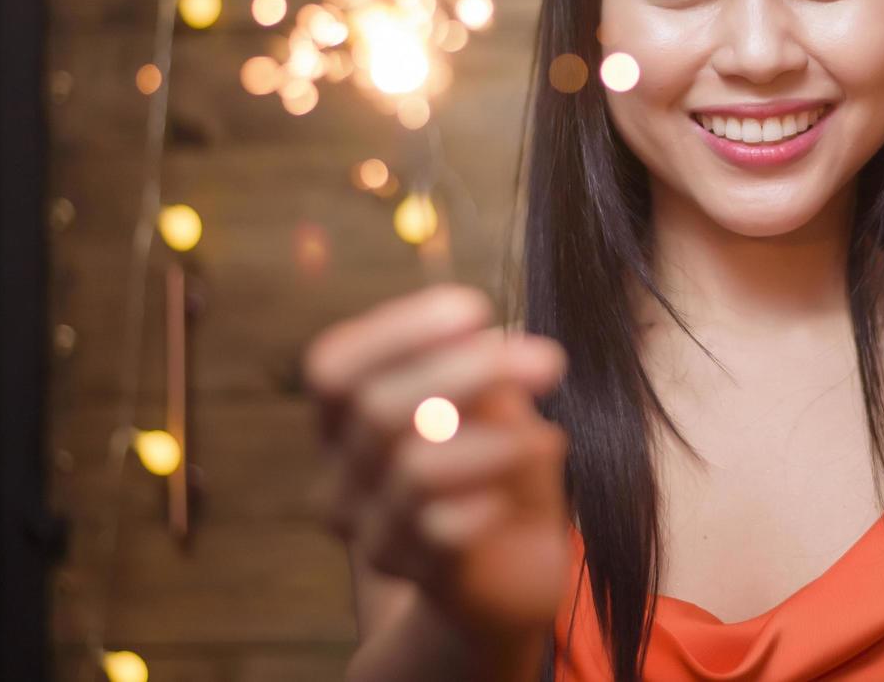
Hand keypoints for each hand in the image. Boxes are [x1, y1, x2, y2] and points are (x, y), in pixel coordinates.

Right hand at [302, 283, 571, 633]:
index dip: (398, 331)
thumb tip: (483, 338)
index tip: (476, 310)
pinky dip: (489, 501)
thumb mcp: (490, 404)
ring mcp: (369, 531)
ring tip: (546, 438)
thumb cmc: (495, 463)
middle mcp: (339, 476)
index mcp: (344, 418)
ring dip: (494, 441)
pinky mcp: (413, 574)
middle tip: (548, 360)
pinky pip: (443, 530)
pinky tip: (512, 498)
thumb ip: (477, 371)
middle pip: (376, 408)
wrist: (508, 568)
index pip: (334, 367)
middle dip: (469, 371)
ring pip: (414, 469)